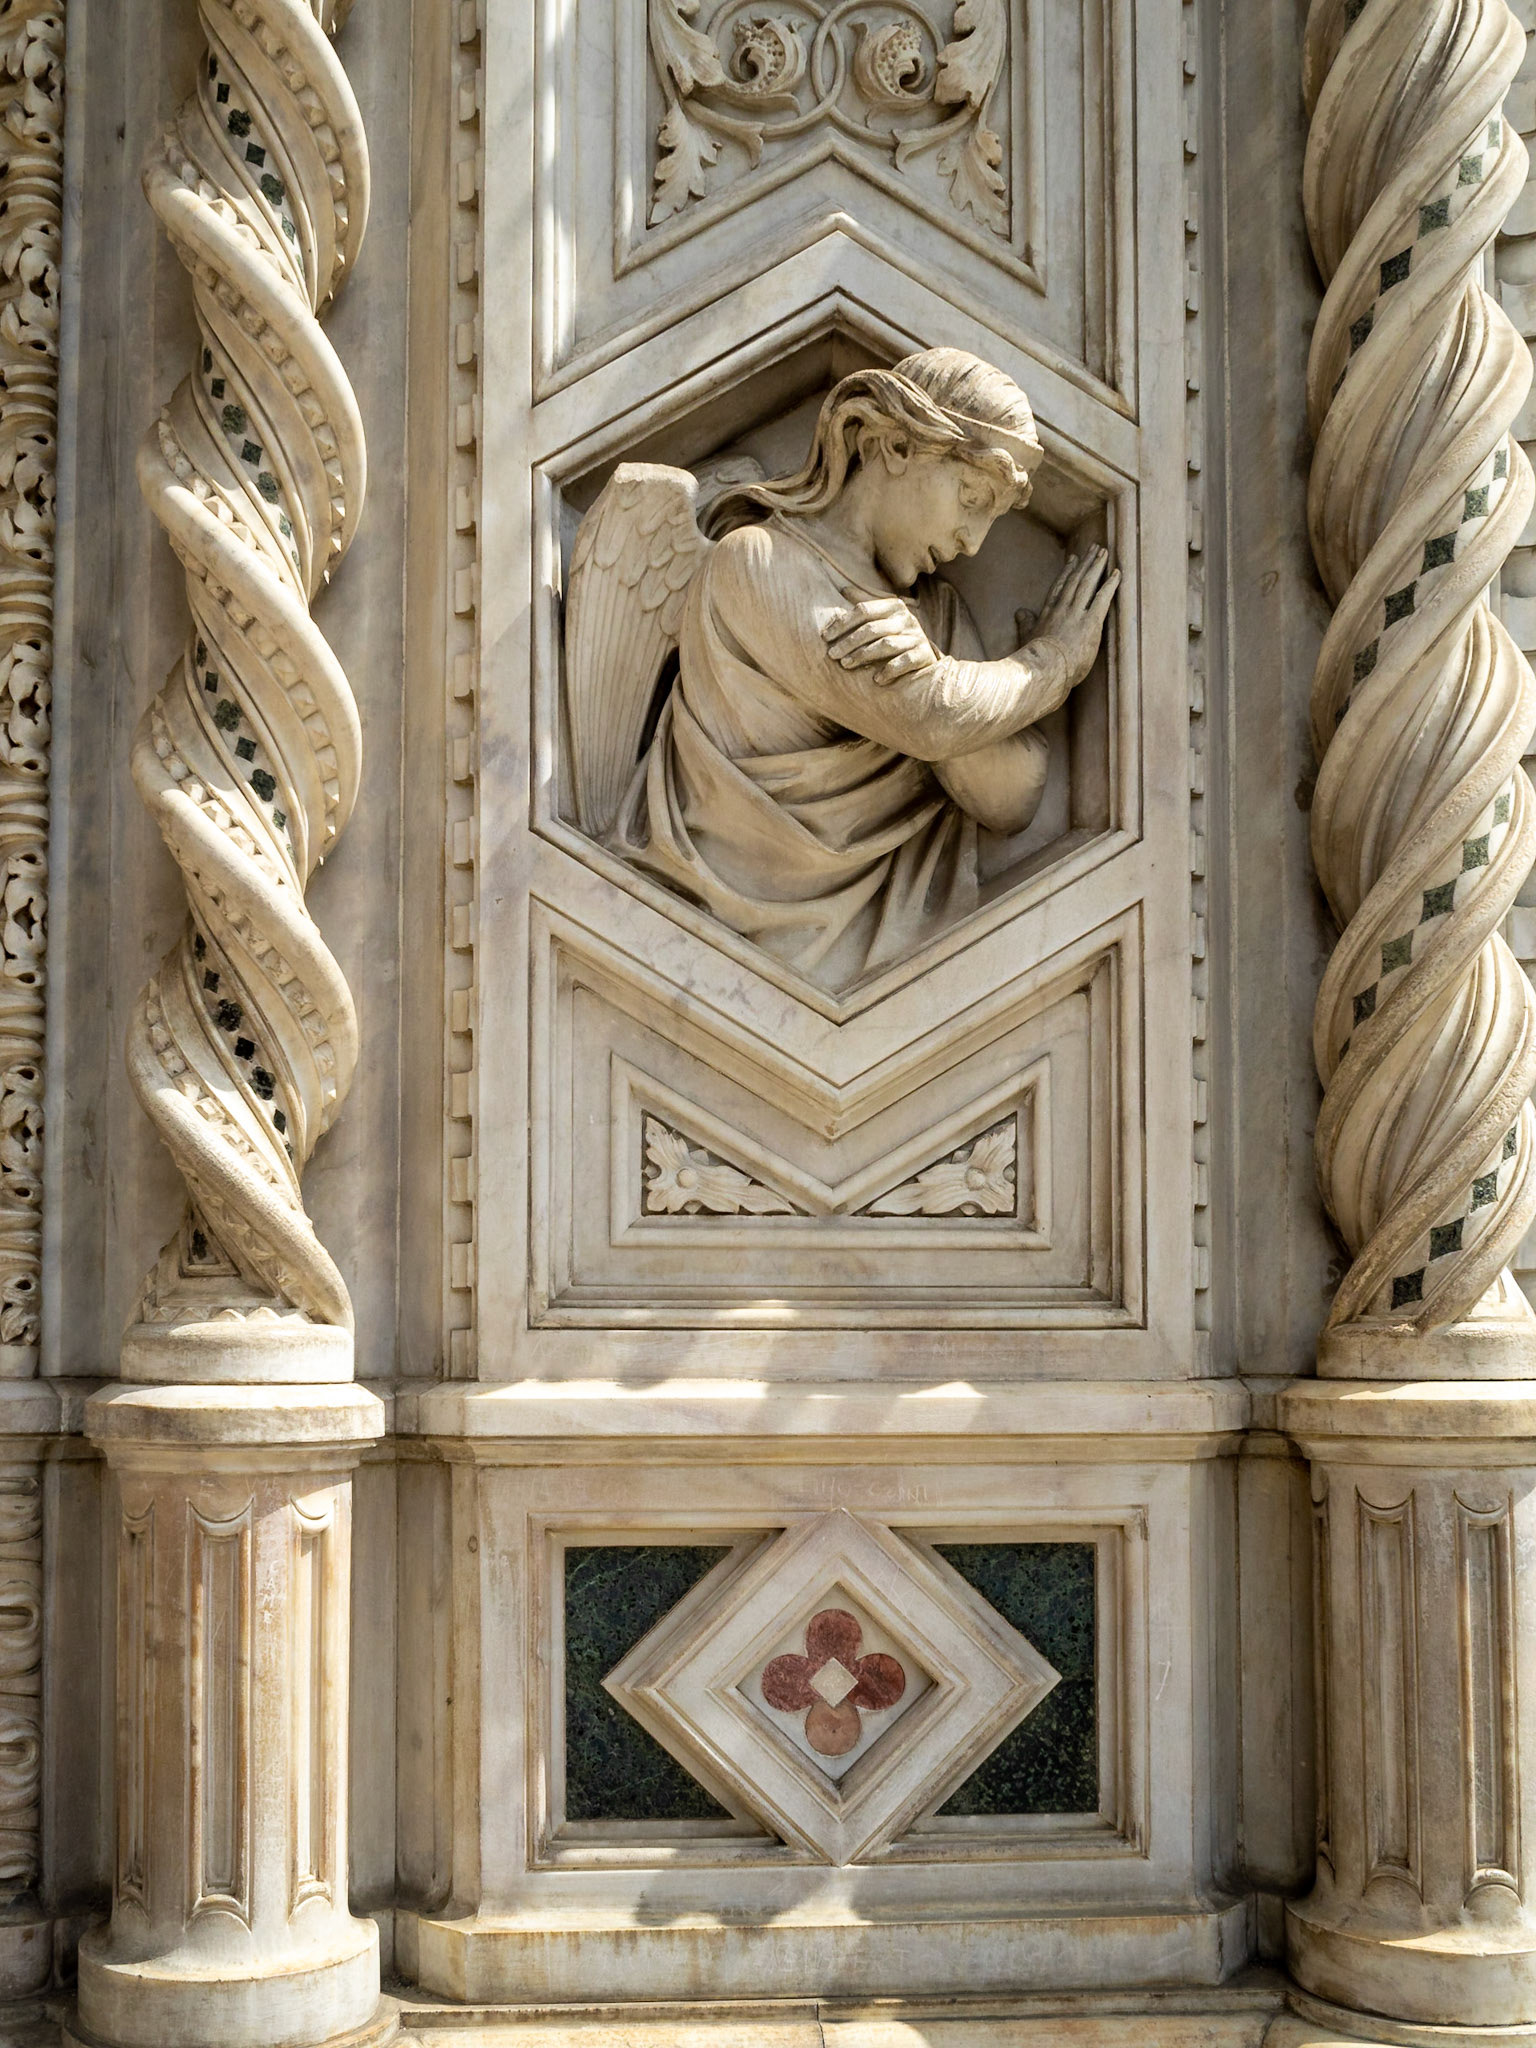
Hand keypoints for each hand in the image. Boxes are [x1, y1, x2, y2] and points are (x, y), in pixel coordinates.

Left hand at [822, 595, 936, 686]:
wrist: (925, 658)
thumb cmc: (896, 637)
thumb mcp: (882, 619)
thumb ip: (864, 606)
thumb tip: (843, 589)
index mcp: (894, 606)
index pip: (863, 610)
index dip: (842, 623)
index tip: (825, 637)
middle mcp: (906, 619)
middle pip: (872, 628)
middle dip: (849, 642)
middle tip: (832, 655)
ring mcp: (916, 637)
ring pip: (886, 644)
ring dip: (863, 655)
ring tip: (846, 665)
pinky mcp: (924, 655)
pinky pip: (905, 661)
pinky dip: (889, 670)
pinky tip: (876, 679)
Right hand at [1030, 547, 1119, 689]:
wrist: (1043, 668)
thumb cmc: (1034, 659)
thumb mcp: (1025, 638)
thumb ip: (1025, 624)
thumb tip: (1019, 612)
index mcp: (1048, 612)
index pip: (1059, 587)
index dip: (1067, 572)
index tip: (1074, 559)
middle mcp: (1062, 608)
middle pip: (1076, 580)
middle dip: (1086, 562)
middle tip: (1095, 548)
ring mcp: (1076, 614)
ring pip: (1088, 583)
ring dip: (1097, 566)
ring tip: (1105, 552)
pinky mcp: (1090, 623)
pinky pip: (1102, 598)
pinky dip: (1110, 585)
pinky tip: (1117, 573)